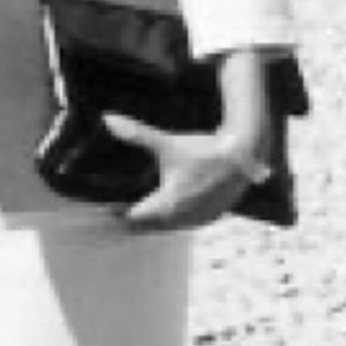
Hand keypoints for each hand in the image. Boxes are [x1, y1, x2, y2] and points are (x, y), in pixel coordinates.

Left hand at [104, 113, 263, 234]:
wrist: (243, 157)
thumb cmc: (202, 151)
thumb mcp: (167, 144)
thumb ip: (136, 134)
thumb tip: (107, 118)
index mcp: (167, 207)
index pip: (132, 221)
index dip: (116, 214)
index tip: (102, 204)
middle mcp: (180, 220)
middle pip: (146, 227)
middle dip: (130, 217)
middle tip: (112, 203)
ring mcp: (195, 221)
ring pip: (164, 227)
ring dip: (150, 219)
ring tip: (132, 205)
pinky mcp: (207, 218)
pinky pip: (180, 224)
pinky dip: (169, 218)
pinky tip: (162, 205)